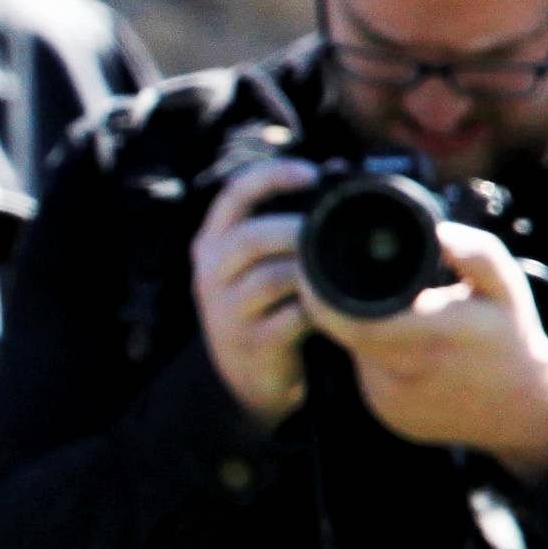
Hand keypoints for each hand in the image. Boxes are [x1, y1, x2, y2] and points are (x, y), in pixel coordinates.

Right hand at [189, 162, 315, 432]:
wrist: (244, 379)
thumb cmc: (263, 308)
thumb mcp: (255, 263)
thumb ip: (284, 221)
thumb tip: (337, 168)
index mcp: (211, 243)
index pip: (233, 194)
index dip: (272, 176)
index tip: (311, 172)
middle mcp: (210, 274)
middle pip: (250, 237)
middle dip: (297, 230)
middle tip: (331, 231)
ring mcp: (227, 311)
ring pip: (271, 277)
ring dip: (311, 270)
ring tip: (335, 269)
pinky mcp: (252, 343)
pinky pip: (291, 317)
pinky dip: (319, 306)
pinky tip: (333, 302)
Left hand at [318, 222, 547, 477]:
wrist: (526, 408)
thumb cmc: (512, 337)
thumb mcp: (505, 285)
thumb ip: (474, 252)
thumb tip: (437, 230)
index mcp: (437, 335)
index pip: (356, 320)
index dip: (325, 297)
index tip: (317, 272)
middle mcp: (411, 374)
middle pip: (349, 335)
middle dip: (342, 307)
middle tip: (341, 284)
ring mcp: (397, 403)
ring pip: (356, 356)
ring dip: (363, 331)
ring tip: (396, 317)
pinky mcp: (392, 418)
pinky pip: (368, 379)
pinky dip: (374, 359)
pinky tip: (403, 349)